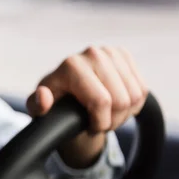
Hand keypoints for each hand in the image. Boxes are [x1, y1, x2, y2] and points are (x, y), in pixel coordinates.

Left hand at [26, 46, 148, 167]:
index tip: (90, 127)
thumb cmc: (52, 103)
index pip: (101, 101)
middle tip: (99, 124)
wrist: (67, 92)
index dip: (100, 122)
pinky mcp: (124, 55)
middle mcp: (92, 53)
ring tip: (106, 116)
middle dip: (113, 121)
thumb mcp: (39, 110)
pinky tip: (116, 106)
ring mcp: (110, 52)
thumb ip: (37, 106)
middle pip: (121, 100)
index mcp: (71, 66)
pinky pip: (142, 89)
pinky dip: (133, 105)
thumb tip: (43, 96)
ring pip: (136, 96)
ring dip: (124, 114)